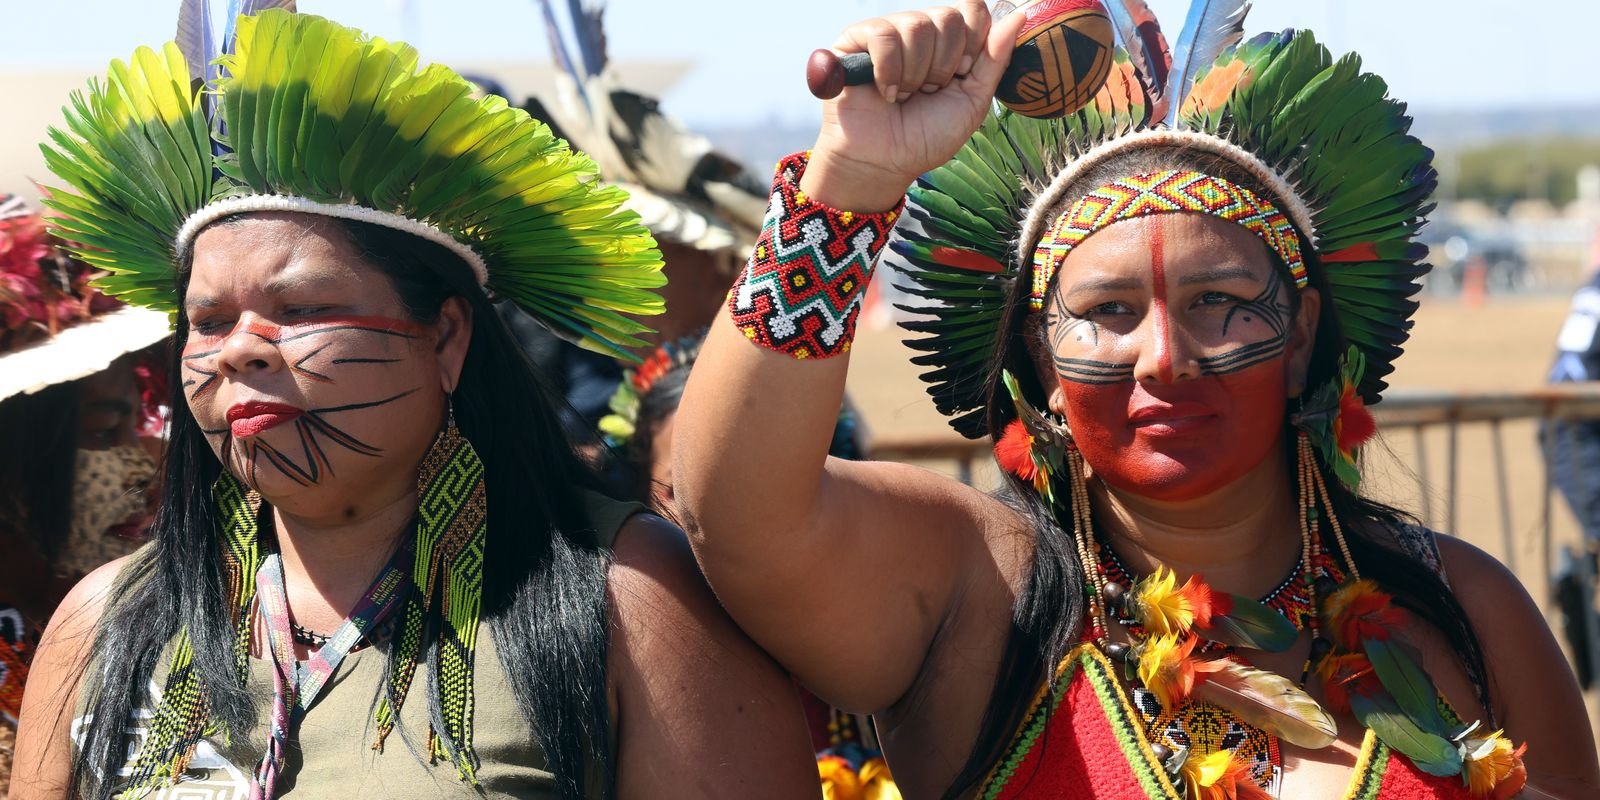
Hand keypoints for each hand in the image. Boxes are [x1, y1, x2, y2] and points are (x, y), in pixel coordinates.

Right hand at [802, 1, 1024, 211]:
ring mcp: (887, 33)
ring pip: (917, 26)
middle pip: (948, 17)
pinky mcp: (855, 41)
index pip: (972, 10)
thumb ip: (995, 59)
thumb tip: (1019, 16)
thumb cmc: (925, 137)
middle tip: (929, 91)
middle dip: (943, 65)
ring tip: (905, 96)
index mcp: (948, 43)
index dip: (972, 42)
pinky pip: (883, 36)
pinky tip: (886, 92)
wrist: (883, 163)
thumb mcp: (972, 101)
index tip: (960, 74)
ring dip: (916, 74)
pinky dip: (889, 71)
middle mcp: (919, 32)